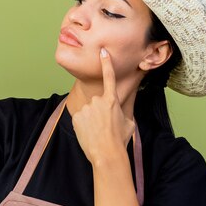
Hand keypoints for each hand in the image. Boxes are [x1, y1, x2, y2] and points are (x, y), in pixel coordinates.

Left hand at [71, 48, 135, 164]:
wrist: (107, 153)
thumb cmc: (120, 140)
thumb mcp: (128, 122)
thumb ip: (122, 112)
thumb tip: (121, 110)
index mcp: (112, 100)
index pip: (109, 77)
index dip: (106, 63)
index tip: (103, 51)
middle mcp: (98, 101)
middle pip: (97, 103)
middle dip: (99, 113)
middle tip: (104, 127)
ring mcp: (86, 108)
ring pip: (88, 111)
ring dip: (91, 120)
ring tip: (97, 132)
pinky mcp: (77, 116)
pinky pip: (80, 118)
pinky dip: (83, 125)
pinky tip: (89, 133)